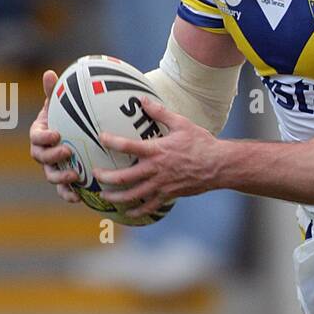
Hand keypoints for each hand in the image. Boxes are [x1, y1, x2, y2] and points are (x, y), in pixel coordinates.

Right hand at [29, 70, 80, 203]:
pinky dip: (69, 195)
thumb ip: (55, 93)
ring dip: (61, 178)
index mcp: (41, 134)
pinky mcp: (65, 182)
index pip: (36, 136)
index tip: (57, 134)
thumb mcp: (64, 105)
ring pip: (51, 176)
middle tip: (68, 151)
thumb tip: (49, 73)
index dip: (44, 137)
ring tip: (75, 176)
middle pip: (41, 157)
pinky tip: (79, 197)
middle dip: (52, 156)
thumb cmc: (71, 118)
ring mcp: (53, 168)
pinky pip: (63, 191)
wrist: (83, 137)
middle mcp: (44, 152)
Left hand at [95, 96, 223, 218]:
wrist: (219, 166)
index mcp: (157, 150)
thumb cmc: (201, 143)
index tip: (101, 138)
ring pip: (133, 195)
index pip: (128, 146)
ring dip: (116, 197)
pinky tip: (128, 213)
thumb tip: (142, 99)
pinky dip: (137, 211)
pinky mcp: (169, 195)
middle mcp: (156, 170)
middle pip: (124, 177)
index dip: (111, 141)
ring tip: (104, 196)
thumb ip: (160, 112)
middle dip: (106, 177)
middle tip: (95, 174)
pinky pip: (150, 206)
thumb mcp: (181, 123)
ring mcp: (161, 185)